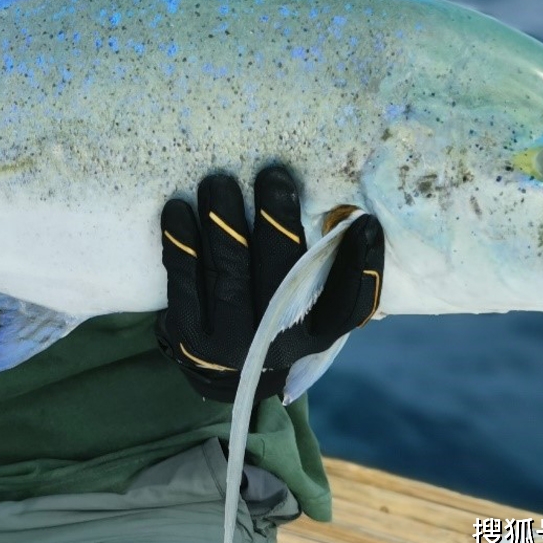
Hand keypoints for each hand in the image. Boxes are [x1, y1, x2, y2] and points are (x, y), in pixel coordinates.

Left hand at [155, 165, 382, 401]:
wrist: (221, 366)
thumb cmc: (274, 313)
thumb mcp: (307, 302)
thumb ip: (325, 266)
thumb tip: (352, 215)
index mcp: (317, 334)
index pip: (347, 303)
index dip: (359, 265)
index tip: (363, 222)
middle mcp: (278, 345)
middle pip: (280, 275)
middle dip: (275, 220)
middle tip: (270, 175)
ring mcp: (231, 344)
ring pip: (229, 271)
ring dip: (222, 220)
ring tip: (218, 183)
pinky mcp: (189, 336)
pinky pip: (184, 281)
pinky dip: (180, 243)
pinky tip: (178, 210)